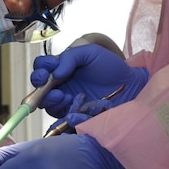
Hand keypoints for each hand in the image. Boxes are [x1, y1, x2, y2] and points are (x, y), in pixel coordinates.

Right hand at [30, 43, 147, 117]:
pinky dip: (60, 109)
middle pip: (38, 87)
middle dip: (38, 83)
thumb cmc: (111, 66)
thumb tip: (55, 72)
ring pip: (46, 103)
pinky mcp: (73, 115)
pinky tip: (70, 102)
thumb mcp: (90, 53)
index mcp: (62, 68)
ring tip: (61, 94)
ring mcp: (66, 101)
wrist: (129, 85)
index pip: (42, 68)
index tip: (48, 66)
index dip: (40, 68)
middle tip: (45, 80)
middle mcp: (61, 85)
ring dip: (49, 98)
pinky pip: (59, 116)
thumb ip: (71, 56)